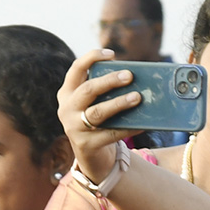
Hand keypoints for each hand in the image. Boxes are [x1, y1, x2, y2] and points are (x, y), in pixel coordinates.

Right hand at [57, 48, 140, 182]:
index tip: (111, 54)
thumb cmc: (97, 122)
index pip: (76, 69)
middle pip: (88, 90)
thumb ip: (105, 92)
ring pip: (98, 112)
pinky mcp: (87, 144)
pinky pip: (111, 134)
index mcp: (67, 93)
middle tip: (130, 76)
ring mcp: (74, 127)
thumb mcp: (94, 104)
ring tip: (138, 97)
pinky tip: (143, 124)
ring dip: (119, 103)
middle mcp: (67, 108)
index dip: (92, 58)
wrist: (90, 155)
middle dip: (109, 81)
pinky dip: (128, 128)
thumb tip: (135, 79)